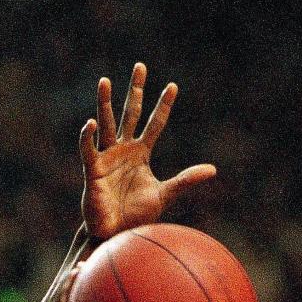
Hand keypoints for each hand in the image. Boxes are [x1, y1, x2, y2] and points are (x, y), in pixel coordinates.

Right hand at [80, 63, 215, 241]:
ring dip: (105, 103)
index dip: (164, 106)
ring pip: (107, 123)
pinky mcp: (92, 169)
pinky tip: (92, 123)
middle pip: (131, 113)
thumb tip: (213, 170)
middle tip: (140, 66)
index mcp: (141, 153)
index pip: (155, 123)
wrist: (116, 235)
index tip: (173, 87)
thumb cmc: (137, 216)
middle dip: (135, 91)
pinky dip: (88, 136)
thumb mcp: (164, 194)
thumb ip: (185, 180)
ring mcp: (107, 157)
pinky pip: (88, 148)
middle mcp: (124, 150)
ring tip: (104, 81)